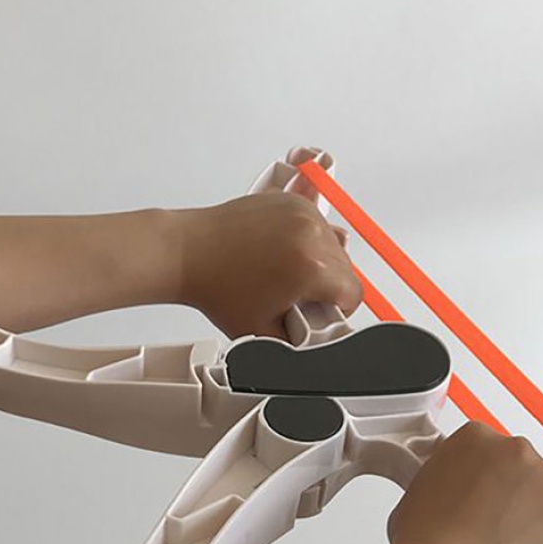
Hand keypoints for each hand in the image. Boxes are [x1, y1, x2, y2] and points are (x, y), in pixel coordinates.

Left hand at [177, 192, 363, 338]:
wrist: (189, 253)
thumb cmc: (217, 287)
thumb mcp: (263, 333)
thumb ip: (301, 342)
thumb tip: (322, 341)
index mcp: (311, 268)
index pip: (354, 293)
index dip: (339, 310)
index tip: (323, 314)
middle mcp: (311, 234)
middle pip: (347, 268)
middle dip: (328, 286)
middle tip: (298, 297)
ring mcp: (301, 213)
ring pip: (335, 245)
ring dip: (320, 262)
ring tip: (287, 273)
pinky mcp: (290, 201)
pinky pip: (316, 224)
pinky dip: (306, 240)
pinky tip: (281, 253)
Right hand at [386, 422, 542, 543]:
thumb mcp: (420, 493)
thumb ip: (451, 482)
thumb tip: (458, 495)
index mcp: (476, 438)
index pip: (495, 456)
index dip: (490, 487)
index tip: (483, 508)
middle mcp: (519, 451)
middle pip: (530, 475)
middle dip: (519, 504)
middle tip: (495, 537)